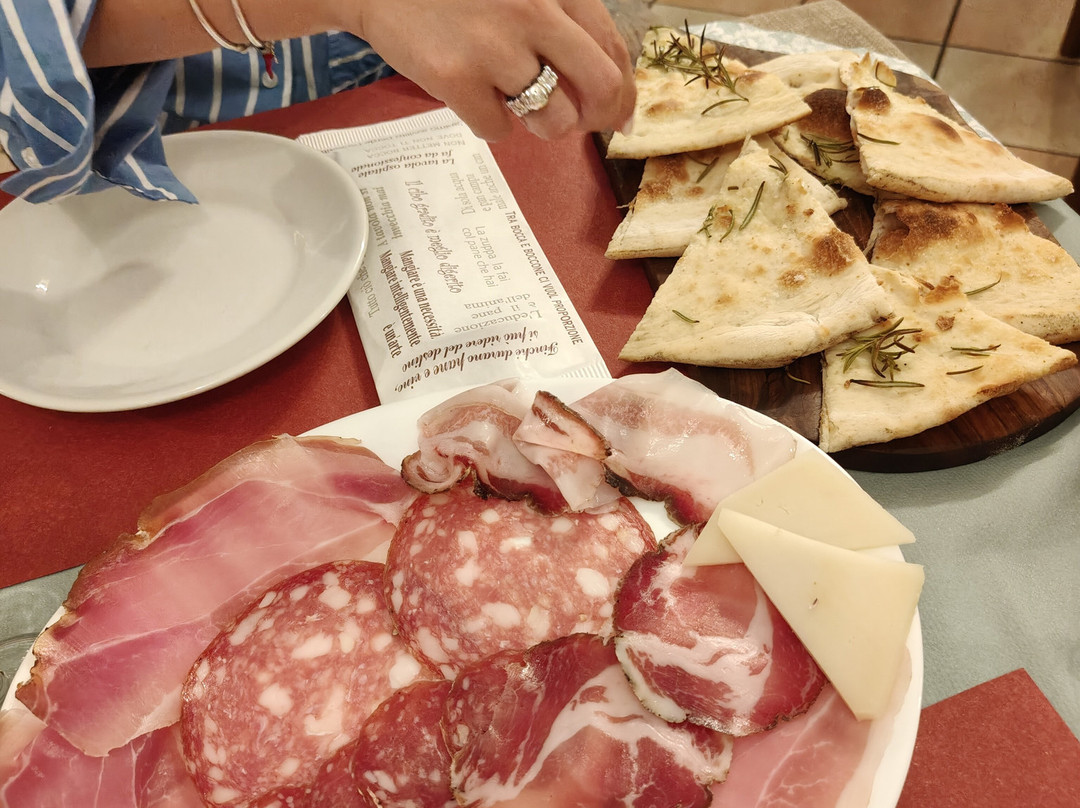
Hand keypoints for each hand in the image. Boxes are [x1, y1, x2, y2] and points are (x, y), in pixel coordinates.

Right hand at [349, 0, 635, 140]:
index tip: (617, 115)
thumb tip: (618, 103)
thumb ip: (567, 27)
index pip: (613, 50)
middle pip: (600, 89)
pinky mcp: (458, 79)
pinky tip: (470, 94)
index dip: (622, 93)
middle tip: (578, 124)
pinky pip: (499, 130)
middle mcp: (534, 12)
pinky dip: (488, 122)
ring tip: (510, 97)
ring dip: (539, 123)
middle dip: (596, 118)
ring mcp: (495, 47)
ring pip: (554, 120)